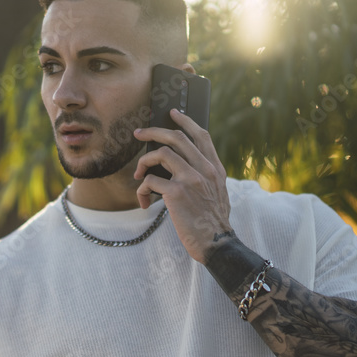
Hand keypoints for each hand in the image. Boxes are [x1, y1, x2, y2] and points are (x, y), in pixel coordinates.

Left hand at [132, 108, 232, 264]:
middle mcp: (205, 169)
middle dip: (153, 131)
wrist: (217, 244)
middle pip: (175, 137)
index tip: (173, 113)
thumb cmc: (212, 222)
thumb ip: (204, 176)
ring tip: (139, 176)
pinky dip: (142, 190)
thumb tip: (179, 164)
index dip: (186, 121)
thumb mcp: (217, 193)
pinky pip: (150, 181)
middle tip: (139, 133)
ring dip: (143, 163)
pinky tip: (145, 201)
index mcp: (215, 168)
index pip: (201, 135)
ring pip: (159, 154)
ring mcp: (191, 179)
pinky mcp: (176, 193)